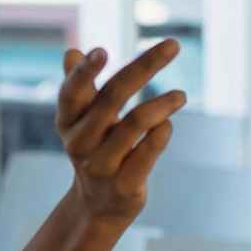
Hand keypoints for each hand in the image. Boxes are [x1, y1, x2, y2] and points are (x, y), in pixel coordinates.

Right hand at [57, 40, 185, 227]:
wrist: (98, 205)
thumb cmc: (96, 149)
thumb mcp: (83, 120)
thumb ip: (80, 88)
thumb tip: (71, 51)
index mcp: (68, 121)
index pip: (72, 92)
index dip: (84, 73)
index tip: (101, 51)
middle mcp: (79, 142)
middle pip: (113, 97)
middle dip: (145, 66)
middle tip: (174, 45)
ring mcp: (101, 166)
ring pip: (135, 124)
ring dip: (162, 104)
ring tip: (182, 96)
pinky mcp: (124, 185)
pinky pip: (147, 153)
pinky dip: (161, 134)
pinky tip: (169, 124)